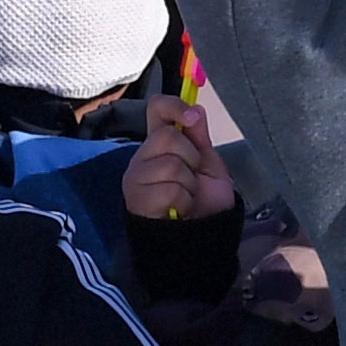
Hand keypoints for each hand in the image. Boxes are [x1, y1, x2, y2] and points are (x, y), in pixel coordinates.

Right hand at [122, 95, 237, 224]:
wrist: (200, 239)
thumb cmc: (203, 203)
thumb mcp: (209, 167)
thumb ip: (199, 139)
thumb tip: (197, 109)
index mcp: (160, 143)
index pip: (156, 109)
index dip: (174, 106)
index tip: (191, 118)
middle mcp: (142, 156)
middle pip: (167, 137)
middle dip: (191, 158)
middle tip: (192, 178)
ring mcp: (136, 177)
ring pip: (171, 164)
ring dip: (189, 184)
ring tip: (186, 197)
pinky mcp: (136, 198)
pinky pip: (169, 189)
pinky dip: (183, 201)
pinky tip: (178, 210)